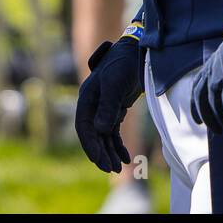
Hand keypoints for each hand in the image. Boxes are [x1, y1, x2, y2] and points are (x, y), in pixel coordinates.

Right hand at [75, 37, 142, 172]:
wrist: (139, 52)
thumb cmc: (124, 64)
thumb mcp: (115, 84)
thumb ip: (108, 107)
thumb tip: (100, 130)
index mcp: (87, 97)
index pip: (83, 126)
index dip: (90, 145)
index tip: (99, 161)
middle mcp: (93, 103)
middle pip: (93, 134)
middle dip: (101, 152)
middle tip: (111, 169)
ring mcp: (103, 107)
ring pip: (103, 135)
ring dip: (110, 151)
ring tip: (118, 167)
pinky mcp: (115, 109)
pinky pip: (113, 132)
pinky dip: (118, 144)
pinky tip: (125, 157)